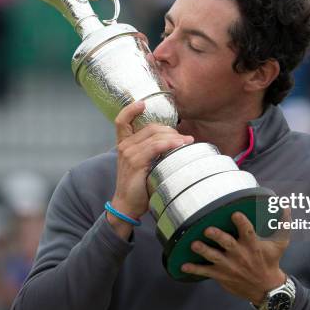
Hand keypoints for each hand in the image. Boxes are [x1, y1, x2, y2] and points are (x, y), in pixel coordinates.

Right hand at [111, 100, 192, 218]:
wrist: (127, 206)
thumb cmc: (138, 186)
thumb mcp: (142, 164)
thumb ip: (151, 151)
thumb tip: (174, 142)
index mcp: (124, 144)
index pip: (122, 120)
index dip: (131, 109)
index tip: (143, 103)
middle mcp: (124, 146)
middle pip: (150, 127)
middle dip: (170, 130)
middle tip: (184, 139)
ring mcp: (129, 153)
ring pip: (155, 135)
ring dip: (174, 137)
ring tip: (188, 142)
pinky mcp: (136, 162)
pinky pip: (156, 147)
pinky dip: (170, 143)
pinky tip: (180, 145)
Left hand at [181, 211, 290, 304]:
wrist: (266, 289)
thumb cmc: (271, 262)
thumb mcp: (280, 244)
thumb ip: (283, 224)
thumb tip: (287, 205)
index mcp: (253, 245)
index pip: (248, 232)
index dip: (241, 223)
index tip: (235, 214)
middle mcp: (240, 255)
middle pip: (227, 244)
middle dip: (217, 236)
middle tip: (208, 230)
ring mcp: (229, 266)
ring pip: (214, 257)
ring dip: (203, 251)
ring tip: (194, 245)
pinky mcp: (221, 275)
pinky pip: (206, 272)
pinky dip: (194, 269)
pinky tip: (183, 266)